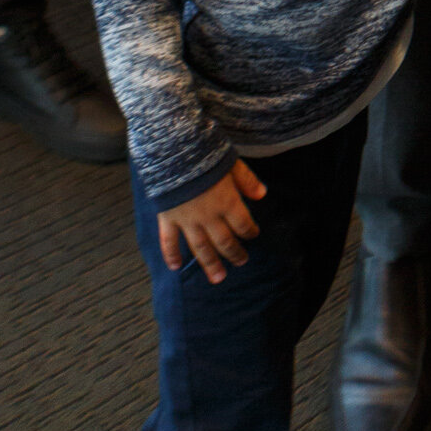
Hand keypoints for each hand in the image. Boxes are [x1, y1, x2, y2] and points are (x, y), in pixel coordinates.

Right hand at [157, 159, 265, 283]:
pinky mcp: (168, 218)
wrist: (174, 151)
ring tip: (217, 278)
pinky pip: (169, 241)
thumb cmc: (205, 154)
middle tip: (241, 262)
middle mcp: (208, 216)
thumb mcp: (232, 163)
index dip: (250, 231)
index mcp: (226, 202)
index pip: (243, 224)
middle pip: (224, 241)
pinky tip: (176, 267)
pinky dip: (171, 255)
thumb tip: (262, 195)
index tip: (253, 235)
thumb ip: (247, 180)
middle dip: (234, 253)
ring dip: (210, 264)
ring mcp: (187, 220)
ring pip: (200, 248)